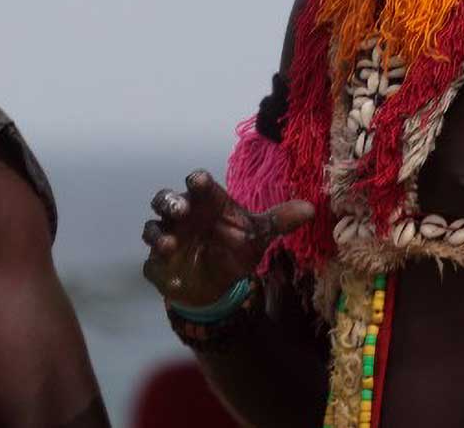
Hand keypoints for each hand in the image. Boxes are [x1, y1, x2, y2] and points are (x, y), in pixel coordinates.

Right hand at [141, 169, 312, 306]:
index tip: (199, 181)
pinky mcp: (159, 266)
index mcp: (206, 203)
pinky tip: (173, 282)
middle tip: (179, 208)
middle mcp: (182, 216)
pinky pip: (153, 266)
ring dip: (157, 235)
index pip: (199, 185)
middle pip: (165, 200)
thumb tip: (311, 208)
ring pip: (152, 228)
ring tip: (167, 244)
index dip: (198, 181)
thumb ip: (279, 220)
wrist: (218, 283)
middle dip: (169, 202)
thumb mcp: (258, 234)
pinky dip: (160, 272)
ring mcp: (166, 239)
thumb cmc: (234, 246)